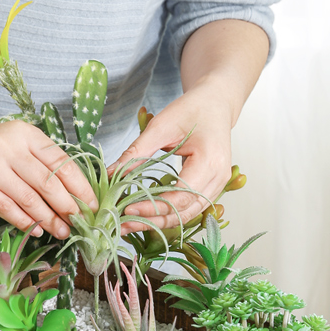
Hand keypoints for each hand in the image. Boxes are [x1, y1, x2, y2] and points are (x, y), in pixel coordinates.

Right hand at [0, 118, 97, 237]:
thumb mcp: (20, 145)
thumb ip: (44, 164)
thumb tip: (76, 196)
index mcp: (27, 134)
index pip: (60, 162)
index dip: (80, 187)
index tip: (93, 205)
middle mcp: (9, 146)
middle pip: (47, 183)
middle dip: (68, 207)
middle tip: (79, 223)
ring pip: (28, 198)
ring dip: (49, 219)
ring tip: (62, 232)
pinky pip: (6, 208)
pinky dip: (24, 221)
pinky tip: (37, 229)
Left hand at [109, 84, 233, 234]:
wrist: (215, 104)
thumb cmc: (192, 110)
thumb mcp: (161, 126)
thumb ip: (137, 152)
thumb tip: (111, 173)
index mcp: (209, 160)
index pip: (179, 196)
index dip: (153, 206)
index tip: (127, 208)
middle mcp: (218, 178)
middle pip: (184, 212)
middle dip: (152, 221)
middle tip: (123, 225)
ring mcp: (217, 186)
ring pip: (187, 216)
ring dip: (158, 222)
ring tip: (130, 225)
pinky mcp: (211, 189)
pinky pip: (189, 209)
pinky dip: (167, 215)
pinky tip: (146, 217)